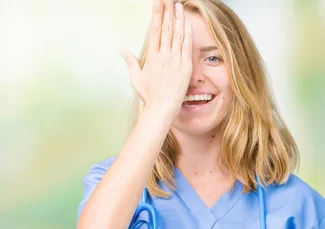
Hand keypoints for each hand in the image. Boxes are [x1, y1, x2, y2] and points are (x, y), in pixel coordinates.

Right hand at [120, 0, 191, 120]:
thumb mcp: (136, 77)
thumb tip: (122, 50)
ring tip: (178, 5)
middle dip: (167, 11)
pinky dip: (187, 35)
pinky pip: (186, 48)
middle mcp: (163, 56)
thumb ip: (130, 61)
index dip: (157, 15)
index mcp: (152, 56)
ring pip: (177, 35)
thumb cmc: (149, 95)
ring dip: (178, 19)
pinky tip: (187, 23)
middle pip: (166, 28)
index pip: (155, 30)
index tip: (158, 3)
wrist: (161, 107)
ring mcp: (175, 61)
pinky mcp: (185, 67)